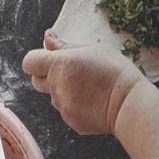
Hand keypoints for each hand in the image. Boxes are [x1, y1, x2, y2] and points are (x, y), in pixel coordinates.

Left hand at [22, 32, 146, 135]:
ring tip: (87, 87)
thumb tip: (48, 37)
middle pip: (36, 81)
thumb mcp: (93, 49)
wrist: (130, 104)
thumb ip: (65, 45)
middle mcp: (57, 87)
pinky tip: (92, 101)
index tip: (49, 58)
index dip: (36, 60)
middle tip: (68, 72)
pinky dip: (74, 105)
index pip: (29, 62)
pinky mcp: (71, 121)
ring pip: (53, 96)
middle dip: (46, 76)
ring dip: (63, 91)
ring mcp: (63, 106)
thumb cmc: (116, 72)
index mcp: (59, 65)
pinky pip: (66, 111)